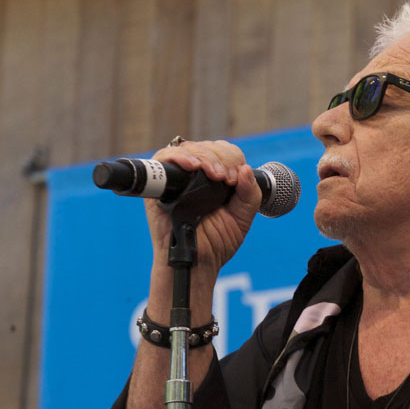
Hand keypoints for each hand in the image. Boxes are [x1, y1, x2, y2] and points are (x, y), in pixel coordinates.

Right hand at [145, 139, 261, 276]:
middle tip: (226, 179)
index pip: (225, 152)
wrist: (198, 261)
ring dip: (205, 157)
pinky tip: (192, 166)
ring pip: (190, 149)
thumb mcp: (242, 216)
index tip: (234, 179)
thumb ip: (250, 194)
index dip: (232, 159)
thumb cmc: (217, 242)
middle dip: (221, 159)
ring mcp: (178, 177)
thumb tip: (245, 169)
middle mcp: (197, 174)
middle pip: (208, 147)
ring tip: (215, 175)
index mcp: (217, 178)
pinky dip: (179, 157)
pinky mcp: (160, 184)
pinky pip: (164, 158)